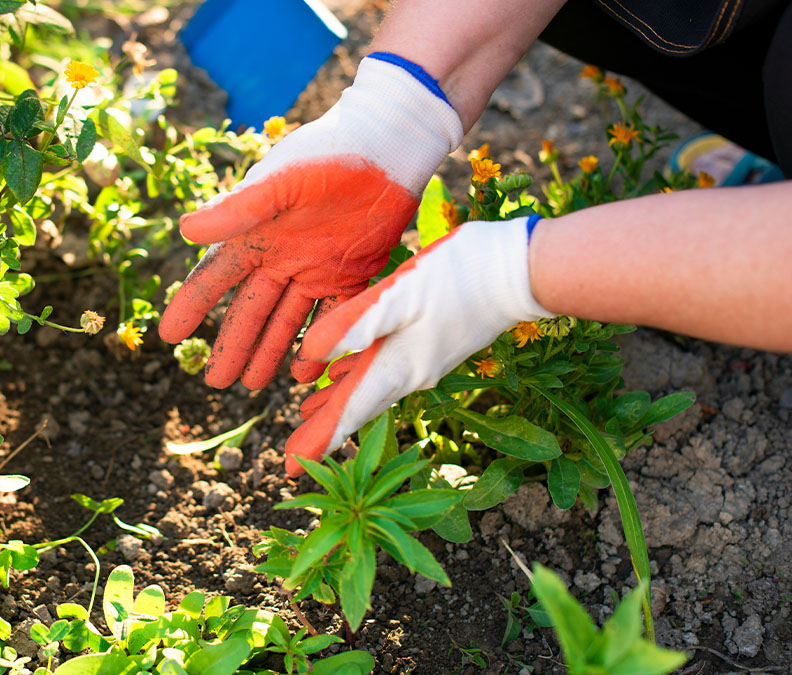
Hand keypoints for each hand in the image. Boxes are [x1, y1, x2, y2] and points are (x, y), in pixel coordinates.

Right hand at [158, 54, 462, 389]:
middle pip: (249, 311)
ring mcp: (315, 268)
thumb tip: (184, 231)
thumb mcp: (279, 180)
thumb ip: (237, 209)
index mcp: (254, 234)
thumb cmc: (328, 153)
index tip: (168, 336)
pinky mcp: (352, 274)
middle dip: (232, 346)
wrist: (388, 144)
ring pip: (286, 321)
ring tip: (254, 385)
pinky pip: (332, 318)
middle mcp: (280, 256)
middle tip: (217, 383)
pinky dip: (321, 345)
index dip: (190, 307)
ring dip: (270, 352)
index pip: (213, 278)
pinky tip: (308, 372)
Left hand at [283, 216, 551, 475]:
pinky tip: (343, 371)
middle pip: (357, 409)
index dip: (317, 440)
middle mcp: (409, 373)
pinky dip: (357, 376)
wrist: (521, 270)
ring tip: (306, 414)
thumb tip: (311, 354)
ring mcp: (423, 361)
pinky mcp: (431, 343)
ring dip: (338, 404)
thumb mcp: (401, 294)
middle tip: (291, 460)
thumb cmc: (460, 277)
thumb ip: (356, 324)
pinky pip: (384, 369)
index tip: (289, 469)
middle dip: (322, 432)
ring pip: (369, 389)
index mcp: (398, 367)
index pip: (350, 413)